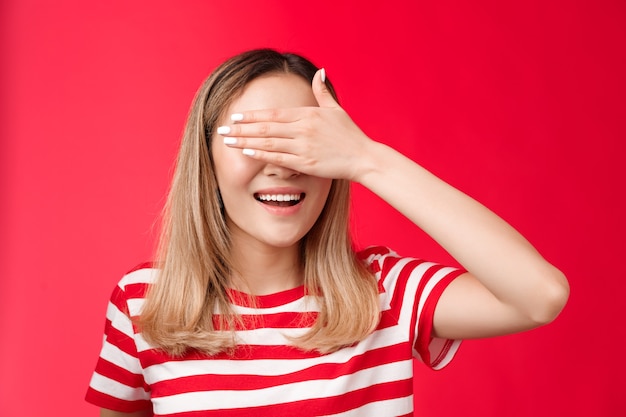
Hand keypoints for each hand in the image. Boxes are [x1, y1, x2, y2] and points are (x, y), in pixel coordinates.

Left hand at [217, 69, 373, 180]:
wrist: (363, 157)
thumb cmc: (349, 134)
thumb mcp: (335, 110)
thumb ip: (322, 92)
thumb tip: (319, 72)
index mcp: (307, 114)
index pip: (273, 114)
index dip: (252, 115)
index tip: (235, 117)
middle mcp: (303, 129)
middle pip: (265, 127)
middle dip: (241, 129)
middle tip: (221, 131)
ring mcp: (303, 147)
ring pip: (268, 143)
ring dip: (245, 142)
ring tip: (228, 142)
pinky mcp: (306, 163)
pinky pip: (279, 158)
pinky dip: (262, 155)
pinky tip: (247, 153)